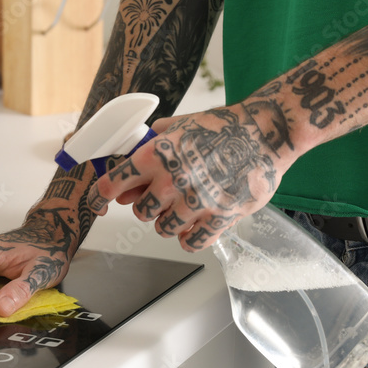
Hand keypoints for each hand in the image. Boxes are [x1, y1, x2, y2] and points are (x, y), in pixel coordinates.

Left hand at [85, 101, 293, 250]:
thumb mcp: (179, 124)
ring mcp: (196, 202)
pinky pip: (191, 242)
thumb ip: (150, 144)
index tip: (100, 202)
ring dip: (169, 221)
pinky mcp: (220, 218)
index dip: (101, 196)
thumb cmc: (224, 126)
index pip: (113, 184)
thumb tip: (127, 163)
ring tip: (184, 207)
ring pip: (163, 229)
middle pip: (139, 212)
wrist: (267, 133)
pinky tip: (197, 224)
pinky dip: (190, 237)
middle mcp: (172, 181)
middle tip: (162, 196)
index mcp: (156, 155)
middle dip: (147, 205)